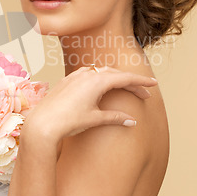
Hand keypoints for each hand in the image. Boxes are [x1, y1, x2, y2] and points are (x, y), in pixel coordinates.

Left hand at [22, 65, 157, 141]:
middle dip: (130, 82)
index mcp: (97, 81)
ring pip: (100, 71)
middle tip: (143, 93)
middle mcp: (86, 74)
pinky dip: (99, 78)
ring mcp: (74, 76)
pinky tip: (99, 86)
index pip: (125, 78)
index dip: (141, 82)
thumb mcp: (95, 119)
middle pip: (115, 74)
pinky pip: (87, 74)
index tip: (154, 84)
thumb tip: (133, 121)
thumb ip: (115, 118)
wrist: (42, 124)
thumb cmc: (68, 122)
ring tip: (124, 88)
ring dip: (114, 78)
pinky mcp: (66, 81)